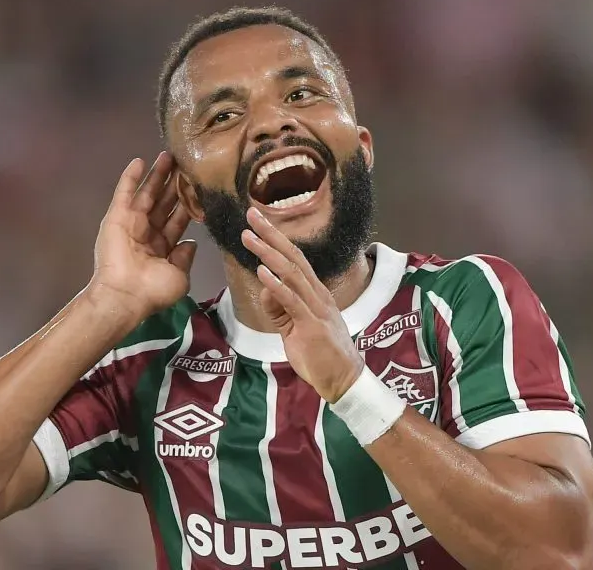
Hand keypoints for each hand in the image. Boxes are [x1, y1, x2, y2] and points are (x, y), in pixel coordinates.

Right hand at [89, 152, 196, 320]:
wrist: (125, 294)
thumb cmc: (154, 290)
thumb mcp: (179, 277)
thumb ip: (185, 258)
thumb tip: (191, 243)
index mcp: (163, 248)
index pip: (178, 220)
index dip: (188, 203)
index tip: (200, 186)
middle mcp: (148, 233)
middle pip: (164, 202)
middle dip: (175, 184)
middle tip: (186, 163)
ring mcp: (131, 223)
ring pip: (147, 193)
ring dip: (157, 175)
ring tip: (169, 155)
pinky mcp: (116, 216)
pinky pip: (124, 193)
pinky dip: (130, 177)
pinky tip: (139, 161)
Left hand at [241, 207, 363, 401]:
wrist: (343, 379)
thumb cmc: (320, 354)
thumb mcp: (293, 328)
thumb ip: (279, 309)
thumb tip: (265, 288)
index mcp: (315, 293)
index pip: (294, 259)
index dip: (276, 239)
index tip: (258, 222)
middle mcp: (317, 294)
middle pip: (292, 257)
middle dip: (271, 234)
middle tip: (251, 214)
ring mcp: (316, 308)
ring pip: (291, 274)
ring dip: (268, 253)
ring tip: (250, 237)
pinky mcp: (311, 326)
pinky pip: (292, 301)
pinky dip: (276, 285)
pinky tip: (262, 272)